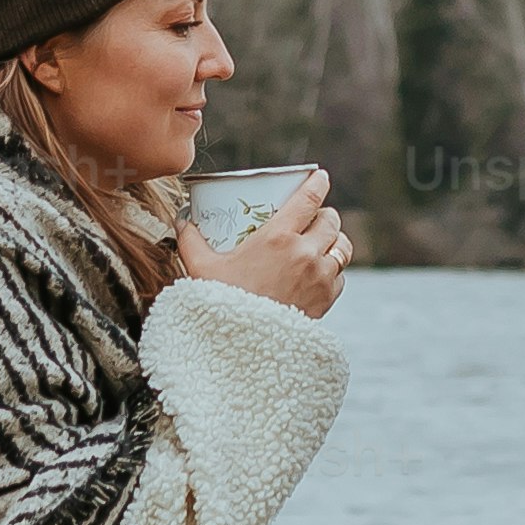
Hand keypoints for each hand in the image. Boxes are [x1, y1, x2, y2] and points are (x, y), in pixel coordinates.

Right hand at [190, 168, 348, 318]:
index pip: (309, 198)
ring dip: (334, 240)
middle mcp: (305, 253)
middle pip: (331, 220)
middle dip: (324, 214)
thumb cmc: (220, 304)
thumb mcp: (201, 268)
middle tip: (314, 217)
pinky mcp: (326, 300)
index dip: (318, 183)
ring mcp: (320, 277)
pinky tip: (320, 273)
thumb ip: (191, 240)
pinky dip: (333, 271)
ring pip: (341, 247)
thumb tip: (183, 220)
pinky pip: (339, 277)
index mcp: (278, 237)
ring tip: (324, 242)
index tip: (320, 176)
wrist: (241, 348)